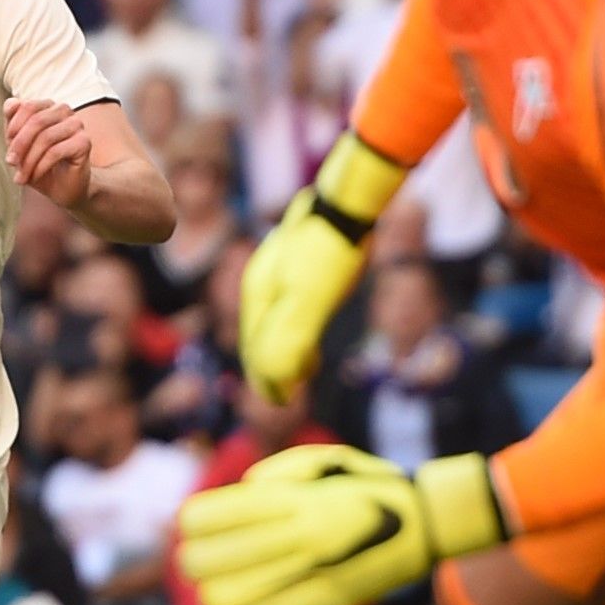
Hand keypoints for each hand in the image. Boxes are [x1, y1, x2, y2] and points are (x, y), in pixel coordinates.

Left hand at [5, 98, 94, 211]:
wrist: (62, 188)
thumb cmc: (39, 163)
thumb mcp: (19, 144)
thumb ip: (12, 123)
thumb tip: (10, 103)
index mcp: (48, 106)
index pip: (28, 106)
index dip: (14, 127)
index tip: (8, 149)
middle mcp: (64, 110)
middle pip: (37, 121)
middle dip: (20, 145)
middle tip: (11, 163)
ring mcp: (76, 124)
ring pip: (46, 137)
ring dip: (29, 160)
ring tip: (21, 176)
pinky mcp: (84, 142)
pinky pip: (56, 151)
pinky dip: (40, 166)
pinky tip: (35, 176)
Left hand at [176, 444, 506, 604]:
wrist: (429, 520)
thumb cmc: (368, 486)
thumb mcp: (324, 459)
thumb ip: (275, 474)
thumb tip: (240, 494)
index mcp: (289, 496)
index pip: (201, 517)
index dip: (192, 524)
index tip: (201, 526)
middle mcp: (296, 534)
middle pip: (199, 563)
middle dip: (196, 563)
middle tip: (212, 559)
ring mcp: (312, 572)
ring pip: (223, 600)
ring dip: (222, 593)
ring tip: (237, 584)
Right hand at [235, 189, 368, 403]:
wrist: (350, 201)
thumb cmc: (331, 251)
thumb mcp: (311, 301)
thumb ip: (290, 339)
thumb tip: (275, 379)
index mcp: (257, 294)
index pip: (254, 349)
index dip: (268, 380)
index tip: (282, 403)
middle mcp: (260, 282)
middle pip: (257, 336)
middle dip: (270, 369)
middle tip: (289, 395)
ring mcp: (278, 271)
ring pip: (273, 320)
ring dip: (285, 350)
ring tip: (308, 368)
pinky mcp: (298, 262)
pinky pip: (288, 304)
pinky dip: (296, 329)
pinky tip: (314, 328)